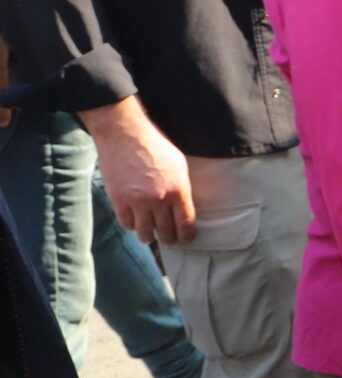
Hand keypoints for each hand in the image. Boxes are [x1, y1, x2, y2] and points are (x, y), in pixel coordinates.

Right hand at [81, 97, 194, 243]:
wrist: (124, 136)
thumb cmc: (155, 146)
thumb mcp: (179, 165)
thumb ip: (182, 187)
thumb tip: (184, 206)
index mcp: (178, 190)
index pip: (186, 222)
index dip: (187, 235)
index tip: (186, 239)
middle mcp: (159, 199)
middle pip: (166, 230)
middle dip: (170, 239)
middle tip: (170, 242)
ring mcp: (137, 201)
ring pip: (145, 231)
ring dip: (149, 237)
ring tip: (151, 238)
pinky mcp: (119, 200)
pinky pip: (127, 223)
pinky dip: (132, 226)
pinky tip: (136, 224)